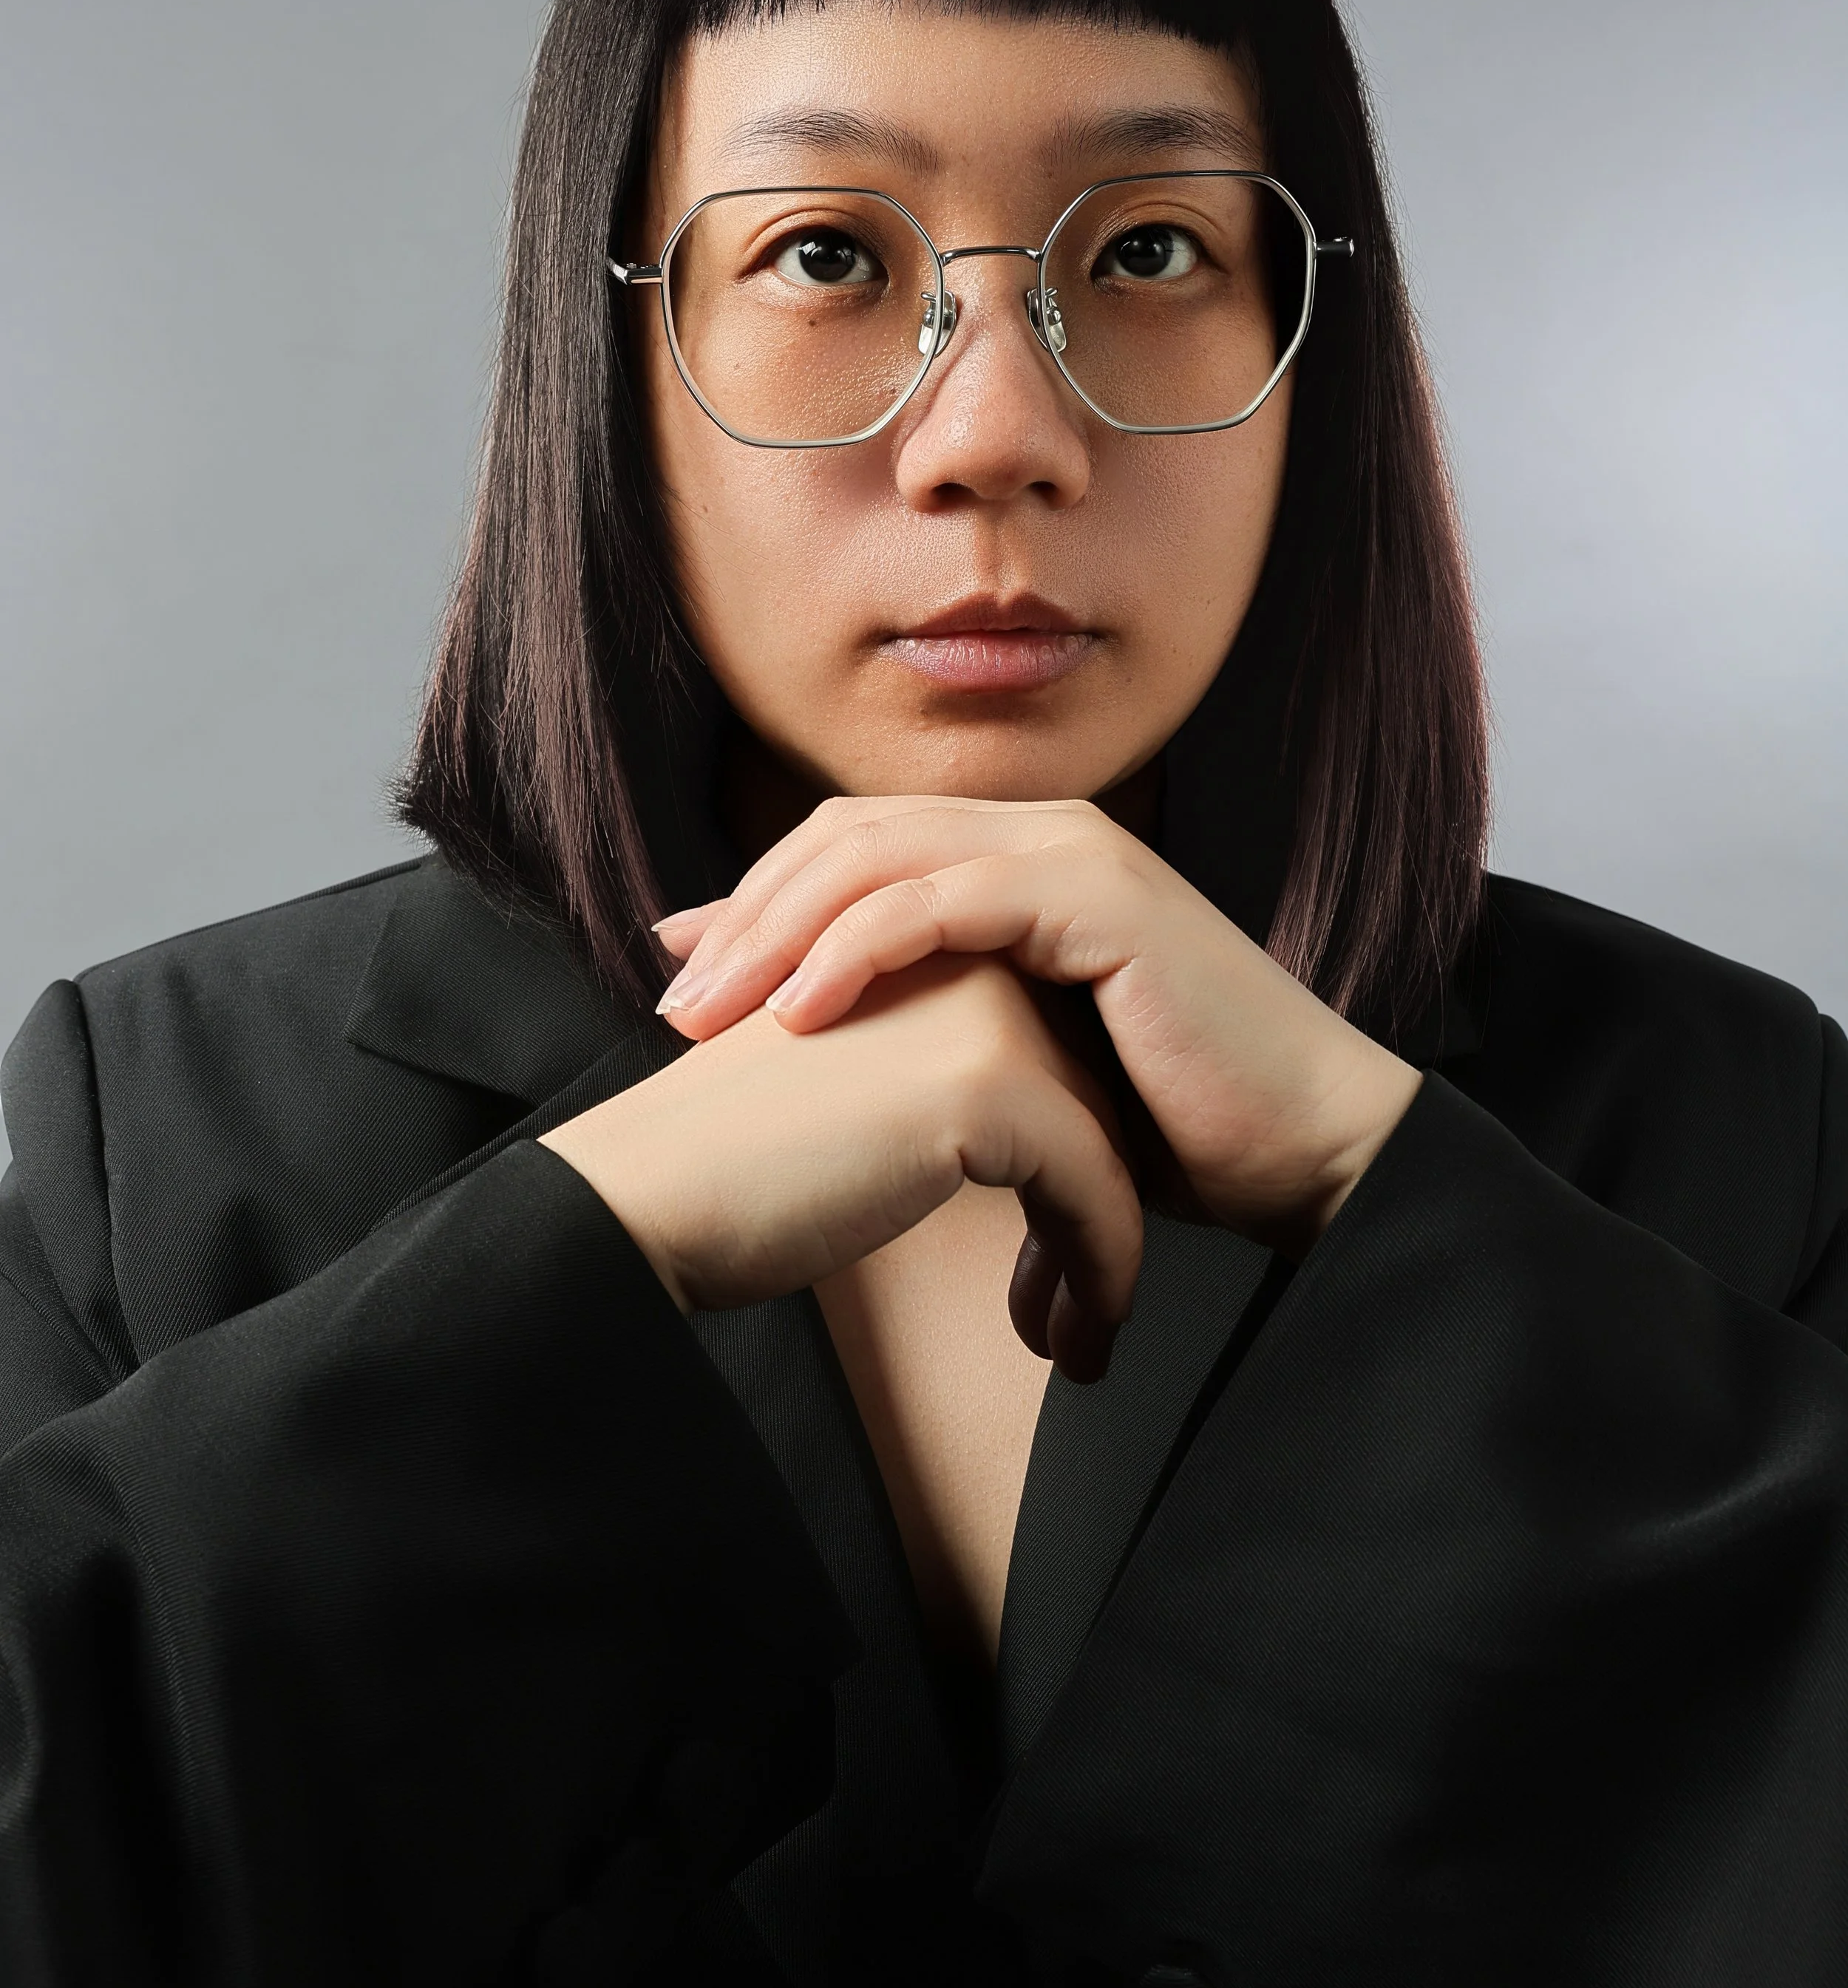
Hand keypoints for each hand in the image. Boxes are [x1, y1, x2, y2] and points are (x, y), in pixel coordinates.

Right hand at [539, 955, 1141, 1380]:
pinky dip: (1101, 1277)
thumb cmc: (718, 1160)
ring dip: (1100, 1255)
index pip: (1047, 1051)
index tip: (1055, 1254)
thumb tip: (975, 1130)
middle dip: (1088, 1210)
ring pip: (1106, 1146)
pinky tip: (1073, 1348)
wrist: (646, 1192)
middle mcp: (968, 959)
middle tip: (1074, 1306)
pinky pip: (1098, 1194)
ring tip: (1074, 1340)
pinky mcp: (993, 1087)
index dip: (1060, 1160)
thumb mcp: (838, 1084)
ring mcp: (986, 1018)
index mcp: (924, 946)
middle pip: (1088, 1095)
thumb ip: (914, 1071)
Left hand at [653, 798, 1421, 1256]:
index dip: (758, 898)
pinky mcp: (1101, 897)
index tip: (678, 966)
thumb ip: (933, 1038)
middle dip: (747, 913)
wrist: (1304, 1153)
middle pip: (847, 836)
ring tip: (709, 1010)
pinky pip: (945, 901)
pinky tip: (802, 1008)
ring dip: (778, 929)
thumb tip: (826, 1063)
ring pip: (878, 854)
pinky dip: (858, 947)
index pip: (855, 847)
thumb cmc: (1171, 1126)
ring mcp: (1074, 854)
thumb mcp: (1017, 1068)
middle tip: (672, 998)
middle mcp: (1043, 834)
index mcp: (1020, 860)